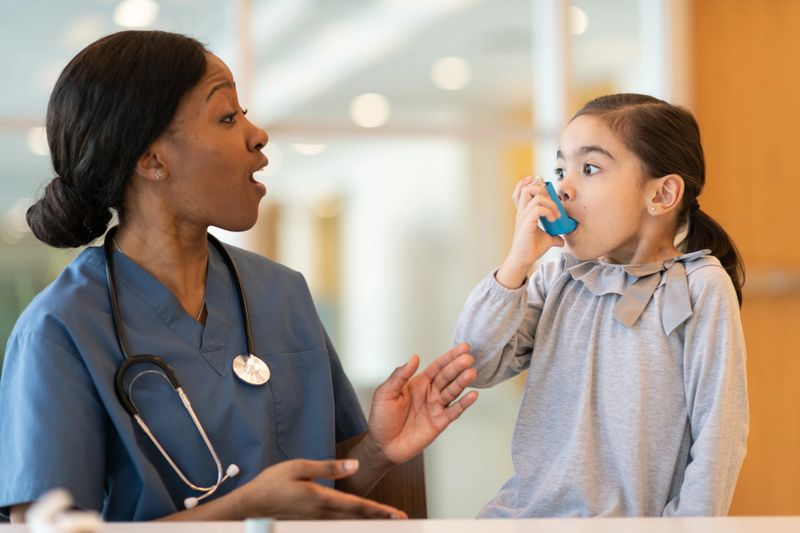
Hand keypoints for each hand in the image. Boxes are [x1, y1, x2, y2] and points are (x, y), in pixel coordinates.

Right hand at [238, 459, 405, 518]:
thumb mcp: (300, 466)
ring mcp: (316, 519)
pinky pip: (336, 523)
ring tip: (383, 520)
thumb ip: (329, 467)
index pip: (358, 506)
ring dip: (366, 521)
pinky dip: (350, 521)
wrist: (251, 504)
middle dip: (379, 518)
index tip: (396, 514)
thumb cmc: (273, 483)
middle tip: (399, 519)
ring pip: (348, 522)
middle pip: (357, 517)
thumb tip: (354, 465)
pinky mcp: (310, 521)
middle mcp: (322, 513)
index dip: (379, 510)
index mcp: (323, 499)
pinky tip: (356, 520)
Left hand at [366, 343, 478, 464]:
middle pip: (447, 377)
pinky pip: (454, 411)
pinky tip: (472, 395)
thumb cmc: (381, 419)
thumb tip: (413, 358)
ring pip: (452, 391)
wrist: (382, 446)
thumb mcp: (385, 393)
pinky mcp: (439, 422)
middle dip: (457, 367)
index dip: (449, 357)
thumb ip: (400, 376)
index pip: (437, 367)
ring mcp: (436, 407)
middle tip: (468, 359)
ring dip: (462, 382)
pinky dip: (464, 404)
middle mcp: (430, 393)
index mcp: (418, 383)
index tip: (463, 348)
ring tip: (471, 373)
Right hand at [496, 176, 564, 288]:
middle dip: (542, 189)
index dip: (526, 183)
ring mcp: (523, 217)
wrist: (523, 260)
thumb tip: (562, 239)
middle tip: (552, 200)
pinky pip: (537, 209)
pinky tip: (553, 219)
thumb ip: (554, 236)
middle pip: (527, 188)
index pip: (520, 192)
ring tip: (556, 213)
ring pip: (535, 196)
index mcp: (523, 213)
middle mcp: (522, 212)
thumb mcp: (546, 239)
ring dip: (550, 202)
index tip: (538, 182)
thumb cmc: (531, 249)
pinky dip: (548, 211)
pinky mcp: (527, 224)